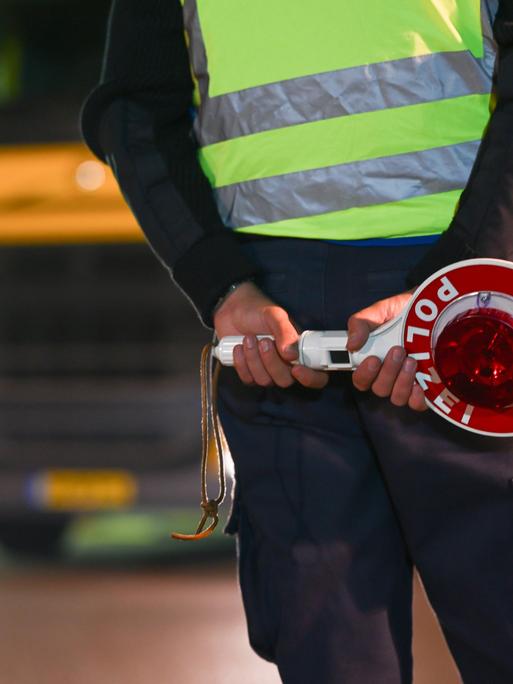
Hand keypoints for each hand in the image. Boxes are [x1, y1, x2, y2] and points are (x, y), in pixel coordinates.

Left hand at [214, 281, 327, 388]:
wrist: (232, 309)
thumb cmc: (258, 311)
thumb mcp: (274, 315)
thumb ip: (285, 332)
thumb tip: (292, 355)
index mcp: (300, 351)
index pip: (316, 375)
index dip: (310, 378)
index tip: (296, 368)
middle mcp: (286, 364)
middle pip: (285, 381)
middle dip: (272, 362)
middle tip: (264, 341)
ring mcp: (267, 370)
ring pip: (264, 381)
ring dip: (254, 359)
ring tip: (248, 338)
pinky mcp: (249, 372)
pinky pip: (248, 379)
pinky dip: (242, 363)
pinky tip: (238, 347)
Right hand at [347, 291, 426, 410]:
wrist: (435, 310)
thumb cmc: (404, 311)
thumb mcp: (380, 310)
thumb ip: (360, 323)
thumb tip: (351, 344)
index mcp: (372, 360)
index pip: (361, 380)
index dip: (364, 375)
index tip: (373, 359)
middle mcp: (388, 376)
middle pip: (380, 389)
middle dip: (388, 372)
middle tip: (398, 350)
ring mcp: (407, 383)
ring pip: (397, 397)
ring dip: (402, 381)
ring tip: (412, 361)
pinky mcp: (427, 388)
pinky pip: (417, 404)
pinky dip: (417, 398)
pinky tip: (420, 384)